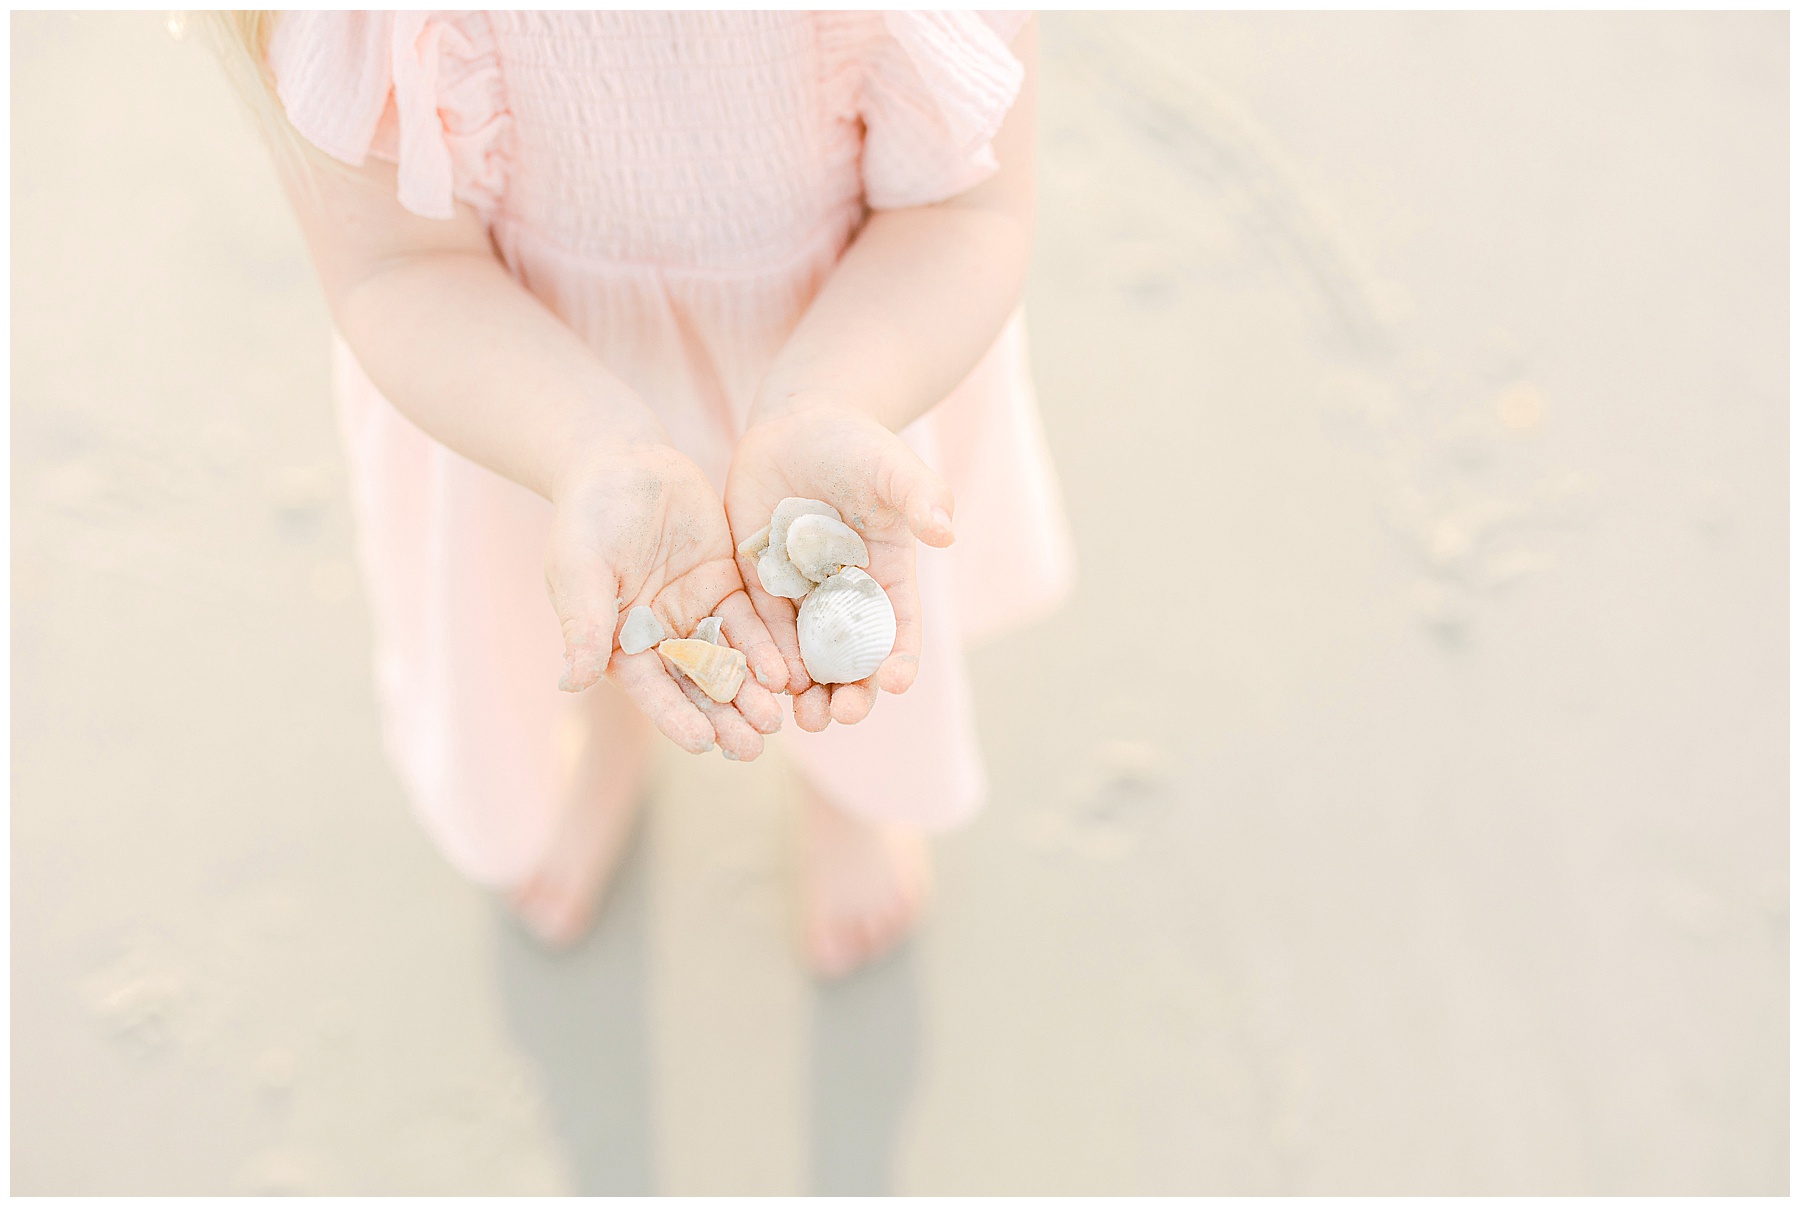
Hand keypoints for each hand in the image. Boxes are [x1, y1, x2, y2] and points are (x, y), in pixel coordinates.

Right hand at [548, 441, 789, 758]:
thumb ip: (583, 624)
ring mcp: (694, 610)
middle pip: (696, 684)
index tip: (702, 744)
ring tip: (778, 718)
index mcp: (619, 641)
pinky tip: (788, 671)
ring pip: (729, 659)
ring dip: (752, 691)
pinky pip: (751, 621)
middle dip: (724, 716)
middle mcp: (660, 635)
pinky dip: (768, 647)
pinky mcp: (724, 583)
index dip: (676, 716)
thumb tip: (571, 683)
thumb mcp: (580, 568)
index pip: (651, 689)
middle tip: (755, 746)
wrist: (621, 458)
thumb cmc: (588, 514)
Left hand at [724, 397, 954, 730]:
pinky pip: (760, 631)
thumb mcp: (892, 467)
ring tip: (803, 719)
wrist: (796, 426)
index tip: (895, 680)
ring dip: (806, 692)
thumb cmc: (856, 443)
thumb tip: (946, 529)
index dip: (900, 659)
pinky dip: (763, 660)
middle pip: (852, 660)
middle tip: (843, 716)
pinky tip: (759, 682)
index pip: (898, 630)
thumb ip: (920, 496)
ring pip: (806, 659)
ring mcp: (801, 595)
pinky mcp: (759, 585)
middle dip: (852, 693)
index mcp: (887, 577)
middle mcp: (845, 597)